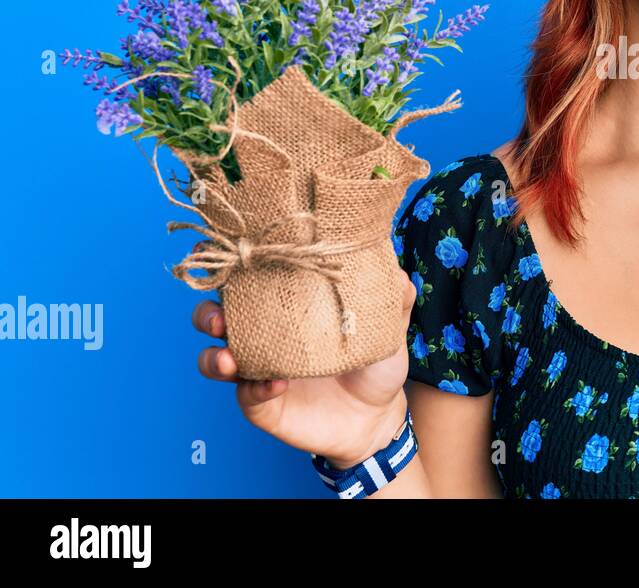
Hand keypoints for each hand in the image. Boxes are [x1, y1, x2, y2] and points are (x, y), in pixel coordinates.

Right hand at [193, 262, 415, 466]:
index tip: (223, 258)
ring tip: (230, 359)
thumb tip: (398, 273)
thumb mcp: (388, 327)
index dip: (226, 269)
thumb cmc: (375, 362)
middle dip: (207, 314)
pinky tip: (275, 384)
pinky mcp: (262, 404)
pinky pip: (246, 396)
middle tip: (219, 318)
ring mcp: (259, 370)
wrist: (378, 415)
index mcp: (285, 307)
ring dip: (214, 357)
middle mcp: (263, 336)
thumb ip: (394, 299)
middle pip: (214, 318)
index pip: (245, 282)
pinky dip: (255, 389)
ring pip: (214, 360)